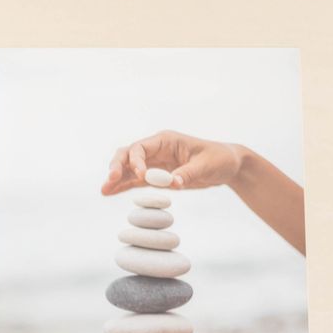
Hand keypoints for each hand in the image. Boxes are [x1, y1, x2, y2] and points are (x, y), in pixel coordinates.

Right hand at [102, 131, 248, 195]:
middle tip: (110, 180)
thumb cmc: (219, 159)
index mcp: (166, 140)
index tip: (141, 176)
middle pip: (128, 154)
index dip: (136, 161)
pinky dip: (123, 186)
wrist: (228, 166)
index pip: (141, 147)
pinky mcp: (156, 177)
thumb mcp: (206, 165)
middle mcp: (156, 150)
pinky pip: (134, 181)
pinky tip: (110, 192)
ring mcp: (154, 163)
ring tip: (104, 190)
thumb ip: (187, 173)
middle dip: (117, 166)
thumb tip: (172, 183)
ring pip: (127, 168)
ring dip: (116, 178)